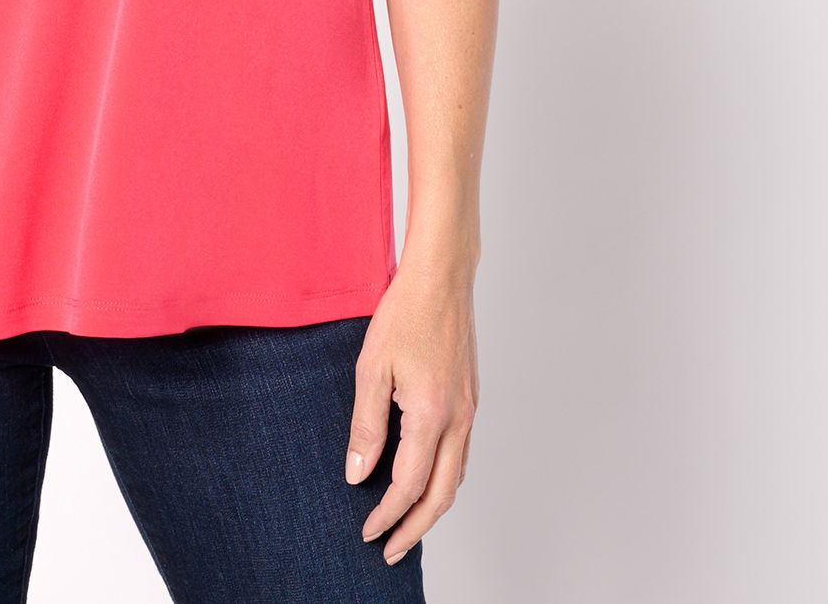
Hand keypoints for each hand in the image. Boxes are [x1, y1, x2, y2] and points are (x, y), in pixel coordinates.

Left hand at [345, 261, 477, 564]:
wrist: (442, 279)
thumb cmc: (404, 314)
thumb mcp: (371, 369)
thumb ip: (365, 425)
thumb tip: (357, 473)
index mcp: (431, 415)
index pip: (408, 485)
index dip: (387, 515)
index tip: (367, 534)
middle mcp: (458, 420)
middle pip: (441, 495)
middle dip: (415, 528)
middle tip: (389, 549)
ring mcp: (469, 411)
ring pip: (456, 478)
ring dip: (431, 507)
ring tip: (404, 524)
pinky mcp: (471, 400)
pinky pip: (460, 454)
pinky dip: (443, 479)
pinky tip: (423, 478)